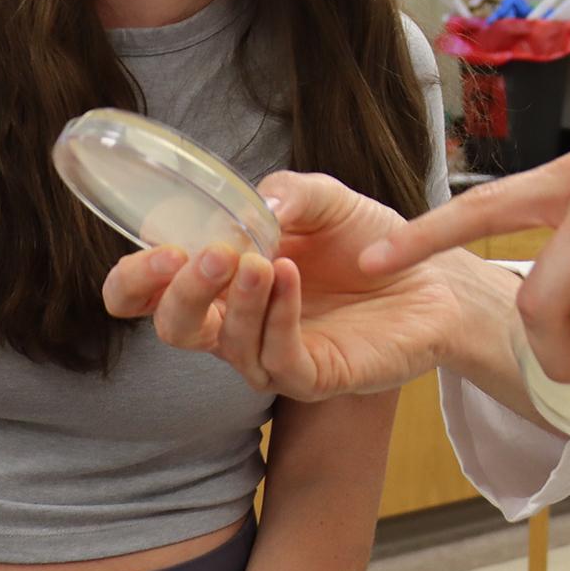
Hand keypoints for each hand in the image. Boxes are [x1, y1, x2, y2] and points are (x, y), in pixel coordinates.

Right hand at [101, 171, 468, 401]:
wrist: (434, 276)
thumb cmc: (369, 241)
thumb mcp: (328, 200)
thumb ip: (288, 192)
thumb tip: (254, 203)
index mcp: (222, 280)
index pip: (148, 295)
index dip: (135, 282)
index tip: (158, 252)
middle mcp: (236, 324)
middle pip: (175, 327)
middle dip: (178, 294)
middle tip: (205, 256)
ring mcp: (271, 356)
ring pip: (227, 345)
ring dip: (239, 301)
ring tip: (262, 260)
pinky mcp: (313, 378)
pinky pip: (279, 358)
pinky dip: (278, 316)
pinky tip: (288, 278)